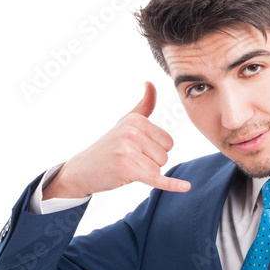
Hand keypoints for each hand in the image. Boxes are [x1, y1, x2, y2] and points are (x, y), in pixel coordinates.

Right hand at [43, 82, 191, 198]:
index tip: (135, 150)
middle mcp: (133, 132)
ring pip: (158, 169)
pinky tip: (186, 187)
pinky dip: (171, 184)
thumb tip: (151, 83)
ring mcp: (129, 150)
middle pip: (165, 157)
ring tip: (125, 167)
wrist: (82, 169)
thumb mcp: (126, 121)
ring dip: (144, 173)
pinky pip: (156, 178)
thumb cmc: (108, 146)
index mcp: (137, 120)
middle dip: (149, 163)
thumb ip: (144, 105)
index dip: (154, 151)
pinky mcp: (127, 169)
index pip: (168, 143)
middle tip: (129, 160)